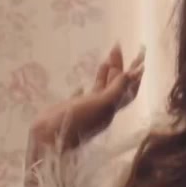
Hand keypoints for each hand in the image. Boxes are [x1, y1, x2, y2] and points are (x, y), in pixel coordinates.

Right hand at [29, 43, 144, 152]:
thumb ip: (115, 90)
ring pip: (101, 87)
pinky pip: (85, 95)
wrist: (47, 138)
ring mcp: (88, 108)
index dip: (134, 75)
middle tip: (116, 47)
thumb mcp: (98, 105)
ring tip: (106, 58)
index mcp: (110, 108)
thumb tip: (129, 74)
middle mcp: (102, 108)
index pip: (127, 89)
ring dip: (106, 72)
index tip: (138, 57)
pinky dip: (88, 85)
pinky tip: (85, 80)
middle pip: (115, 85)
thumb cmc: (75, 122)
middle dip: (119, 67)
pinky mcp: (73, 108)